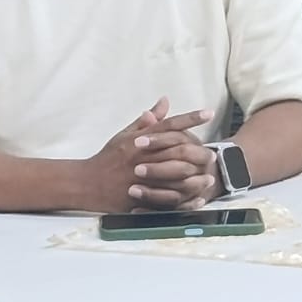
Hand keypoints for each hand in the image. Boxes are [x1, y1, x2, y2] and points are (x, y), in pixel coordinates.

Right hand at [85, 98, 217, 211]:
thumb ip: (147, 121)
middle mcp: (140, 157)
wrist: (85, 183)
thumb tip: (165, 101)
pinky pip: (164, 199)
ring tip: (210, 177)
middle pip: (175, 151)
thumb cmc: (108, 157)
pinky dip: (182, 199)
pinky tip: (196, 199)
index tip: (209, 112)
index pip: (168, 126)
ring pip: (172, 177)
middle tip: (215, 152)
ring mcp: (140, 178)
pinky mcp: (139, 196)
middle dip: (197, 151)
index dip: (190, 119)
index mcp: (138, 140)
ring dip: (193, 177)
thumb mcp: (125, 135)